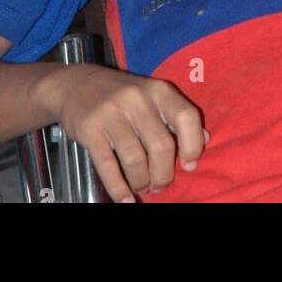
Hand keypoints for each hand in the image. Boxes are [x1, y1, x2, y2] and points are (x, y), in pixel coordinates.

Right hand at [52, 63, 208, 202]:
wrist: (74, 84)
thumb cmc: (121, 94)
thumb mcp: (151, 96)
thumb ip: (176, 116)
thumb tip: (206, 140)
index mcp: (158, 90)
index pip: (187, 117)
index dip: (193, 146)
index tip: (189, 165)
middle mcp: (137, 99)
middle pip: (161, 146)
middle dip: (164, 174)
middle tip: (160, 185)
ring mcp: (112, 113)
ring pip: (135, 159)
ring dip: (141, 182)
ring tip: (142, 186)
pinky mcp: (90, 129)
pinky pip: (108, 166)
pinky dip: (118, 188)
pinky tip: (124, 198)